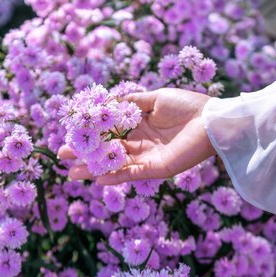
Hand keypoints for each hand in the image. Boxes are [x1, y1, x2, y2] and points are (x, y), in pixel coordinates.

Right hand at [58, 88, 215, 184]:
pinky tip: (96, 178)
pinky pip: (131, 174)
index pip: (109, 132)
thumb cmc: (188, 106)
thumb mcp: (156, 98)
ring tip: (70, 173)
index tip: (72, 133)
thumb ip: (133, 102)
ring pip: (114, 165)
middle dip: (85, 154)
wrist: (213, 120)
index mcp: (140, 126)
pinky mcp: (157, 169)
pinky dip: (114, 176)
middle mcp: (140, 143)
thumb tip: (110, 101)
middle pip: (106, 151)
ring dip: (92, 169)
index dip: (91, 134)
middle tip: (62, 155)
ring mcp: (147, 158)